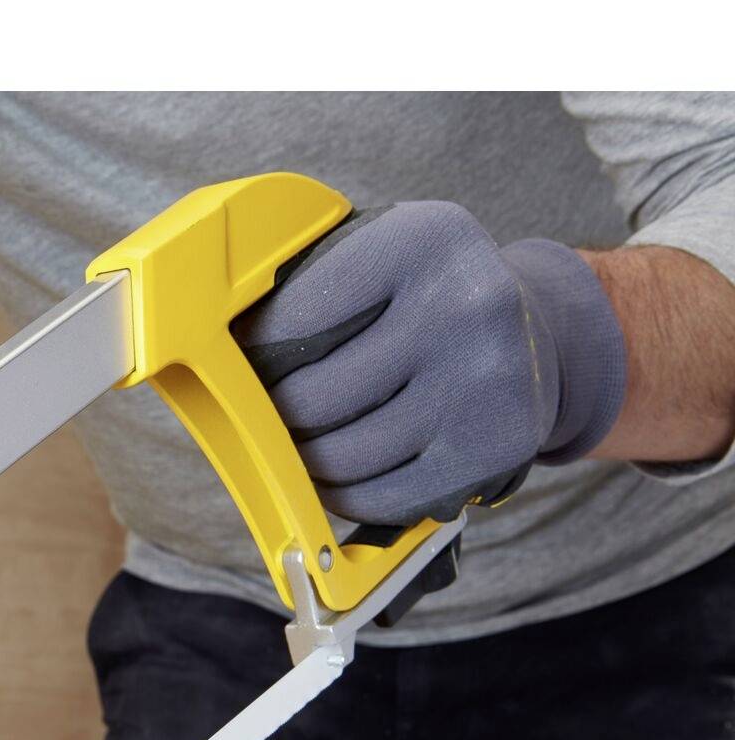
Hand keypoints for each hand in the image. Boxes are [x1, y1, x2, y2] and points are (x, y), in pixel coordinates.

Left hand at [237, 200, 627, 524]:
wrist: (536, 336)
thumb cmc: (423, 300)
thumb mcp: (378, 257)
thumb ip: (303, 283)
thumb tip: (202, 335)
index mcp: (423, 241)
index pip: (292, 319)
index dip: (254, 353)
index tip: (247, 360)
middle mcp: (466, 306)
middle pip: (310, 398)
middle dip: (276, 414)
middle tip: (276, 410)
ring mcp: (485, 384)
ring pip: (338, 456)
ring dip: (305, 459)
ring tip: (309, 439)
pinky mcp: (493, 450)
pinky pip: (377, 498)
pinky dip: (343, 495)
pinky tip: (344, 473)